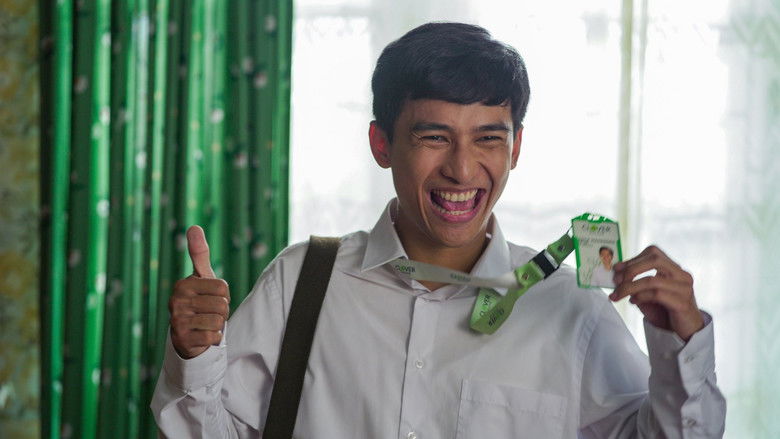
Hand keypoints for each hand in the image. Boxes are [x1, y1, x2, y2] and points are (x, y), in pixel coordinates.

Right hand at [169, 225, 230, 358]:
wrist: (186, 335)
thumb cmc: (198, 300)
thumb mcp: (200, 277)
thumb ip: (199, 253)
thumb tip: (194, 226)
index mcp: (183, 284)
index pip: (223, 287)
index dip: (224, 295)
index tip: (211, 298)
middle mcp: (176, 301)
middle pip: (222, 304)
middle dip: (222, 311)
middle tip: (208, 313)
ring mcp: (177, 321)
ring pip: (218, 321)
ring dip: (217, 325)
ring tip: (205, 323)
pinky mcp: (182, 339)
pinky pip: (212, 337)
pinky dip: (213, 339)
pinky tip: (202, 335)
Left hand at [610, 245, 703, 340]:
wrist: (686, 331)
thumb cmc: (665, 311)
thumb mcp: (647, 294)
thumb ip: (636, 283)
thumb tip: (616, 275)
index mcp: (674, 269)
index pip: (653, 253)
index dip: (633, 258)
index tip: (616, 268)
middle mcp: (682, 275)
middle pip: (655, 260)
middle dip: (631, 269)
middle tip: (616, 280)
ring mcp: (684, 288)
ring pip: (652, 280)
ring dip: (630, 287)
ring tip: (618, 295)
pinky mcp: (682, 303)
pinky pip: (657, 294)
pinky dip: (640, 296)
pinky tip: (633, 302)